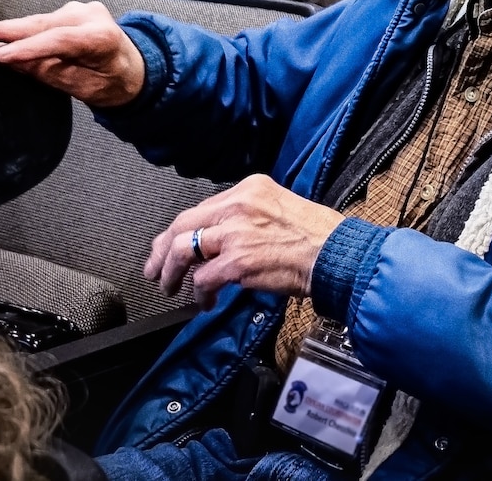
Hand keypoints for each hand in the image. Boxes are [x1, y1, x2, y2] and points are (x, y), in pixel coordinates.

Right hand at [0, 0, 147, 107]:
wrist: (135, 66)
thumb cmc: (113, 82)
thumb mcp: (85, 87)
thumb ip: (51, 71)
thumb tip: (14, 61)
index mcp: (101, 37)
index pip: (59, 40)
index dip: (27, 48)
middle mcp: (89, 16)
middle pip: (40, 25)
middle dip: (1, 32)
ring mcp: (79, 10)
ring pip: (35, 22)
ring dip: (3, 30)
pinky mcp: (70, 11)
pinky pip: (39, 22)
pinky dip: (17, 30)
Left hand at [146, 175, 342, 309]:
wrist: (336, 254)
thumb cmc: (317, 236)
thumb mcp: (280, 207)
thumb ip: (248, 217)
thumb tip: (220, 240)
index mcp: (249, 188)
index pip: (201, 209)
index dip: (178, 231)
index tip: (167, 246)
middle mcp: (238, 206)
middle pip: (182, 224)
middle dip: (161, 250)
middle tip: (154, 270)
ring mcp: (236, 233)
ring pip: (183, 250)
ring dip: (171, 273)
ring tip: (170, 287)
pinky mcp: (238, 262)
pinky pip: (202, 279)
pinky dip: (198, 294)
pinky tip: (204, 302)